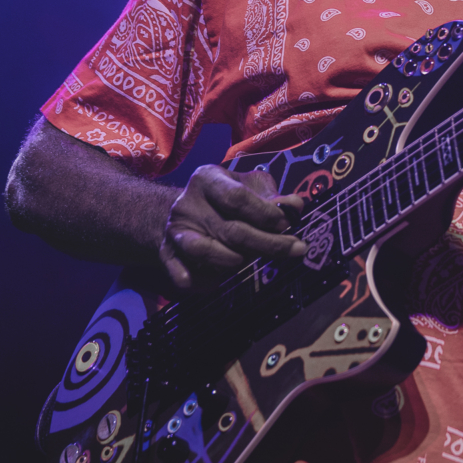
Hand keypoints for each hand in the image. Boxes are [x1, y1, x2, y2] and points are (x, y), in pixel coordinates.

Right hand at [159, 165, 306, 289]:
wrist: (186, 212)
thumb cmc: (227, 198)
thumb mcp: (250, 186)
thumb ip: (273, 196)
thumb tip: (295, 206)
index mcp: (207, 179)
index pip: (236, 197)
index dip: (265, 213)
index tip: (288, 224)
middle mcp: (186, 204)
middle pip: (229, 230)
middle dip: (268, 243)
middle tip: (295, 249)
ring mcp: (175, 232)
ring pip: (205, 252)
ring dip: (235, 261)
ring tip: (251, 260)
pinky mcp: (166, 256)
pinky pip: (185, 277)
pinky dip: (205, 282)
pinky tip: (220, 281)